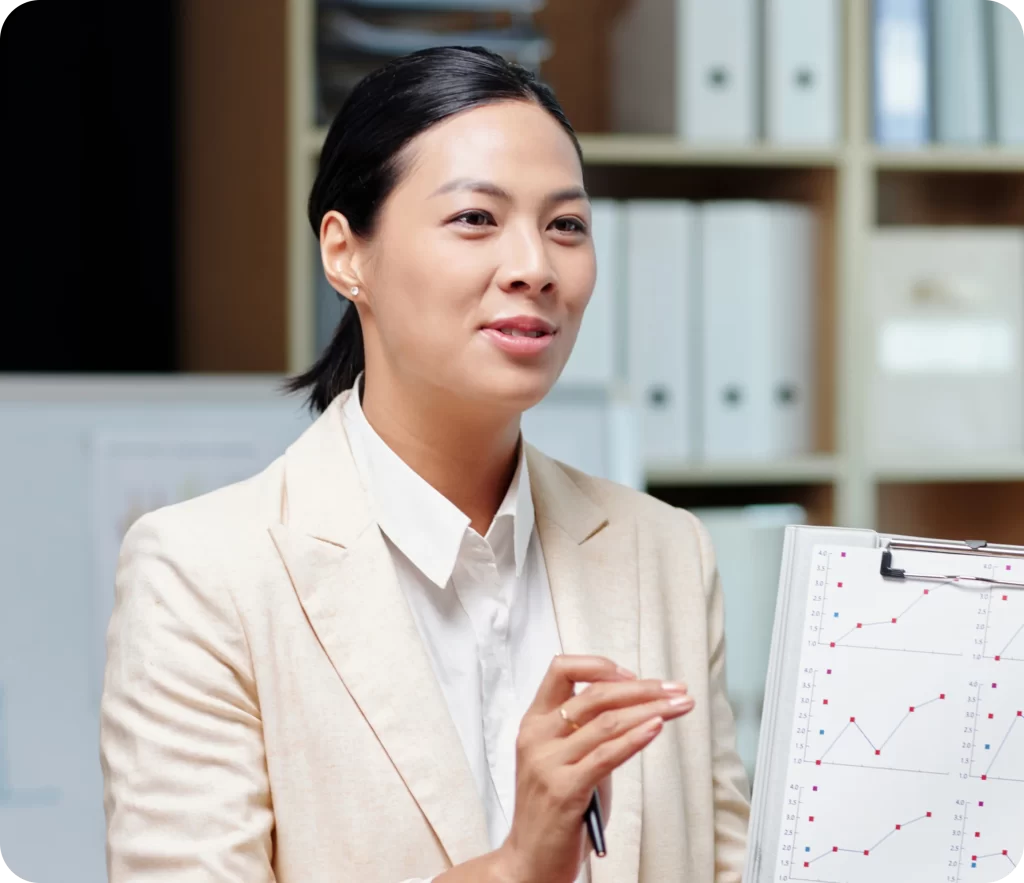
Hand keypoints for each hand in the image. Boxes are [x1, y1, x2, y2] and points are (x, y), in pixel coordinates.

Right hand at [496, 655, 694, 882]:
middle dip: (642, 688)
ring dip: (651, 709)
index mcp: (534, 722)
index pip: (561, 670)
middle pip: (595, 695)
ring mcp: (548, 763)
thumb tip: (634, 704)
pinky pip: (607, 755)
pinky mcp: (564, 790)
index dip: (599, 666)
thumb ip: (588, 731)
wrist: (530, 860)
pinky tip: (657, 727)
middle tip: (673, 689)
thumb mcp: (565, 759)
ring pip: (607, 722)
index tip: (632, 675)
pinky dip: (636, 738)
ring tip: (679, 705)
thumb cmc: (554, 810)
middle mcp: (537, 736)